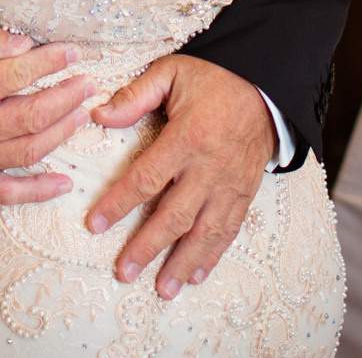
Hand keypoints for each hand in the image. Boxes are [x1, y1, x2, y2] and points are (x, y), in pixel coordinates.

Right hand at [0, 23, 92, 203]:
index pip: (18, 75)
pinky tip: (63, 183)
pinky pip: (6, 193)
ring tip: (82, 115)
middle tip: (88, 85)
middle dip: (67, 98)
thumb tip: (27, 45)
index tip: (73, 53)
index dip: (50, 62)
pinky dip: (37, 192)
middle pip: (32, 115)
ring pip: (28, 151)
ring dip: (61, 134)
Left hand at [84, 55, 274, 298]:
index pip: (147, 177)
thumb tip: (99, 114)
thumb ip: (136, 96)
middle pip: (174, 215)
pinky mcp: (245, 191)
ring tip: (162, 289)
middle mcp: (210, 166)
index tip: (95, 225)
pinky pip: (229, 229)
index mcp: (187, 136)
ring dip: (182, 263)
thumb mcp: (171, 73)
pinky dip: (213, 255)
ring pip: (205, 231)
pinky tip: (197, 276)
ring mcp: (230, 183)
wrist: (266, 83)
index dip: (119, 203)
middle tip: (124, 271)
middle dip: (147, 246)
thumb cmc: (214, 77)